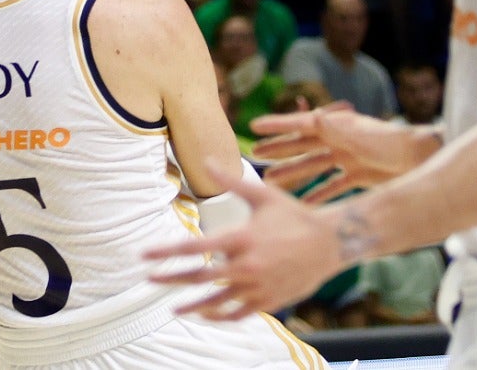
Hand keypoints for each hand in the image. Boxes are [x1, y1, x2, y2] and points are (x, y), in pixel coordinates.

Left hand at [145, 162, 341, 318]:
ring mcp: (258, 286)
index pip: (194, 248)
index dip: (167, 252)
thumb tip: (206, 161)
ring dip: (192, 306)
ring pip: (217, 301)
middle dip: (171, 278)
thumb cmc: (295, 214)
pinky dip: (221, 315)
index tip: (145, 256)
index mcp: (241, 238)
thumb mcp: (263, 194)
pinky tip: (207, 313)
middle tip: (149, 279)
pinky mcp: (270, 300)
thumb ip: (231, 181)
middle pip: (199, 277)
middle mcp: (247, 265)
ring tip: (173, 309)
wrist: (332, 242)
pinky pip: (239, 313)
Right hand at [251, 100, 417, 202]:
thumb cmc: (391, 143)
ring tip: (272, 179)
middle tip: (256, 153)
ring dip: (293, 173)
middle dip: (279, 149)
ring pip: (313, 166)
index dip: (277, 125)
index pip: (300, 124)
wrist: (421, 160)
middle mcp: (338, 140)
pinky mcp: (357, 176)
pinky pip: (332, 185)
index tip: (254, 126)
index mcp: (335, 126)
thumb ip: (334, 128)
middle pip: (302, 145)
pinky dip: (318, 192)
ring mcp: (347, 159)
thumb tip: (310, 116)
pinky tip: (304, 200)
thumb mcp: (359, 134)